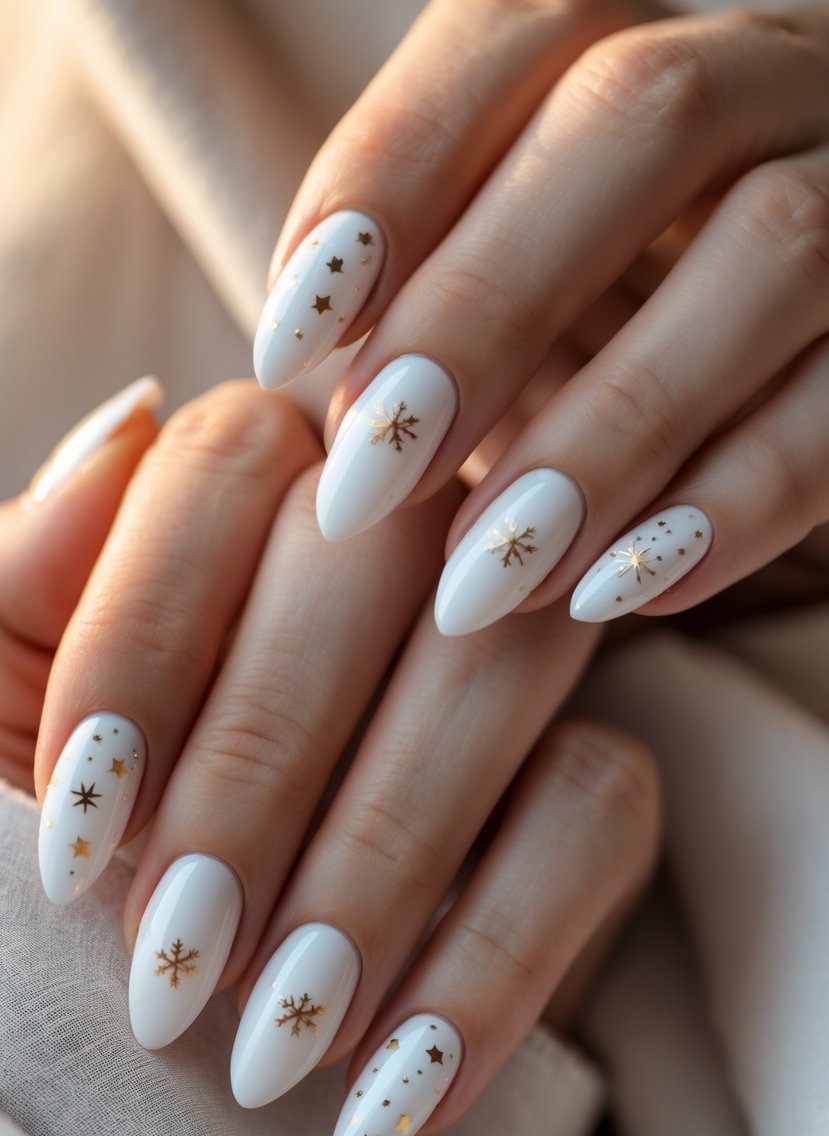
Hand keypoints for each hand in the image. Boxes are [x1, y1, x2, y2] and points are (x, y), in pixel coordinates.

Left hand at [26, 376, 657, 1135]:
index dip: (147, 635)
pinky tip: (398, 1077)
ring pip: (502, 665)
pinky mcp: (604, 770)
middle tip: (176, 948)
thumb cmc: (74, 843)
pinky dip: (495, 952)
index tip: (82, 826)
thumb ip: (29, 576)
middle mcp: (405, 533)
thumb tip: (133, 420)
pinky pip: (598, 810)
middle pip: (377, 555)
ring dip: (378, 861)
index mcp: (256, 489)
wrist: (189, 1007)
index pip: (230, 464)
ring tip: (274, 1035)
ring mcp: (518, 642)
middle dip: (261, 766)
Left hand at [253, 0, 828, 634]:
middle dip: (484, 305)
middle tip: (371, 481)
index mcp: (646, 51)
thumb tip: (331, 424)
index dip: (387, 175)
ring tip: (487, 578)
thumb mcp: (533, 297)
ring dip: (609, 431)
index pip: (515, 34)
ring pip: (773, 253)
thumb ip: (444, 308)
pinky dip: (737, 502)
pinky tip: (623, 593)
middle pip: (637, 117)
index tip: (289, 343)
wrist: (806, 369)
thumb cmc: (633, 332)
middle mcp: (773, 79)